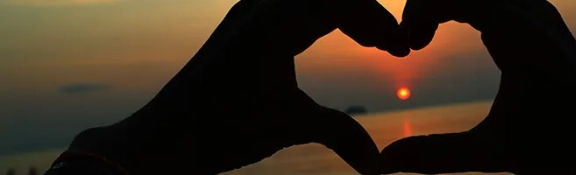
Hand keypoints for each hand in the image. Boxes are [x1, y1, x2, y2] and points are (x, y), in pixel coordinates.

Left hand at [63, 0, 407, 173]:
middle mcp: (260, 6)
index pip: (342, 2)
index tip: (403, 51)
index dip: (379, 22)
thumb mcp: (289, 126)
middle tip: (395, 47)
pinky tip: (337, 38)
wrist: (164, 138)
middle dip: (369, 17)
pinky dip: (325, 18)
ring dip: (347, 15)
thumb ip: (341, 134)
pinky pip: (296, 5)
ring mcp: (249, 12)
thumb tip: (381, 166)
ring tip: (374, 44)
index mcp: (274, 22)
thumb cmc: (222, 129)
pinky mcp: (244, 26)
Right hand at [382, 0, 575, 173]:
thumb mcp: (495, 153)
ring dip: (442, 3)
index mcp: (520, 35)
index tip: (406, 47)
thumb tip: (385, 161)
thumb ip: (437, 154)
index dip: (420, 11)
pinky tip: (443, 33)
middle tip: (409, 41)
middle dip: (426, 3)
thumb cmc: (564, 147)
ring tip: (421, 37)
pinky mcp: (538, 19)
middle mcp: (531, 12)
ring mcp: (537, 11)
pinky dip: (459, 6)